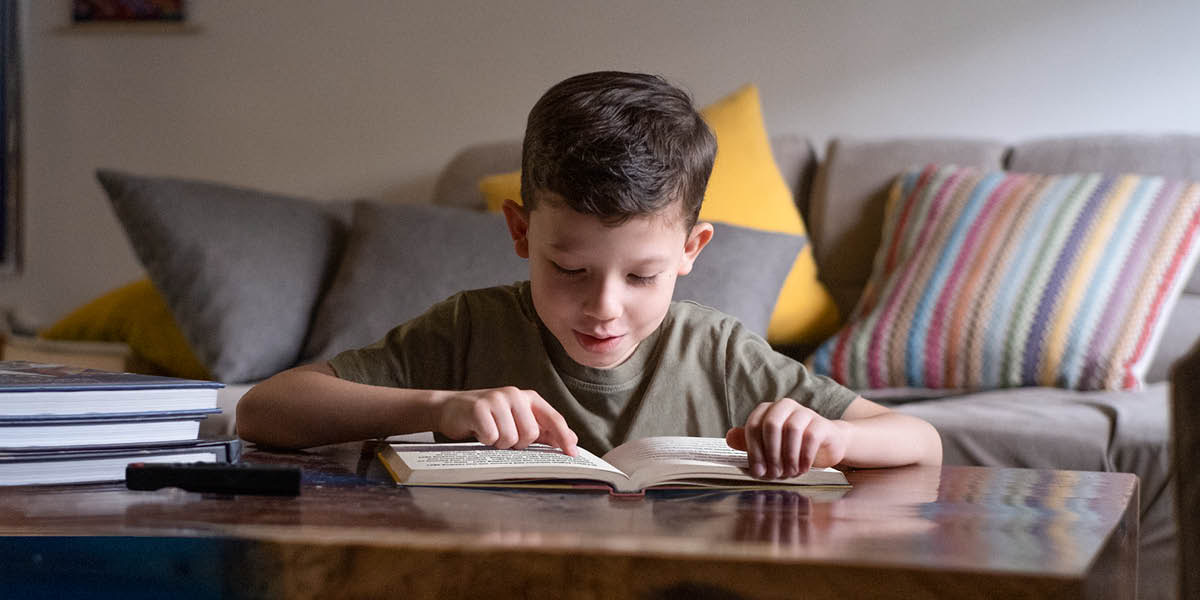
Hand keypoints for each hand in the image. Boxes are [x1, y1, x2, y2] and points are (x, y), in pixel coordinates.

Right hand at [435, 387, 577, 455]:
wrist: (450, 408)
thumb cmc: (488, 418)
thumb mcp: (517, 420)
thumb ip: (543, 430)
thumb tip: (571, 441)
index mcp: (528, 398)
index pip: (553, 418)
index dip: (564, 437)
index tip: (572, 454)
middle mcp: (515, 394)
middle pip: (531, 434)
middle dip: (518, 444)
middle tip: (504, 437)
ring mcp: (496, 399)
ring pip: (510, 439)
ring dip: (500, 444)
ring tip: (491, 433)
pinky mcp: (479, 408)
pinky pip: (491, 437)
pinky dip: (485, 441)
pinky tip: (479, 431)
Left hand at [726, 398, 848, 478]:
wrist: (827, 444)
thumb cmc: (793, 446)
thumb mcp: (768, 446)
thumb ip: (748, 442)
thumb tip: (729, 438)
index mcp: (767, 410)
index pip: (753, 426)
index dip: (754, 451)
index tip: (758, 471)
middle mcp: (784, 406)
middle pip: (771, 425)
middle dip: (771, 453)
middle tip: (774, 474)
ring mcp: (804, 412)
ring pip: (792, 429)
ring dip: (788, 456)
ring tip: (789, 472)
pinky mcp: (821, 423)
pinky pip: (810, 437)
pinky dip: (804, 457)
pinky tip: (802, 468)